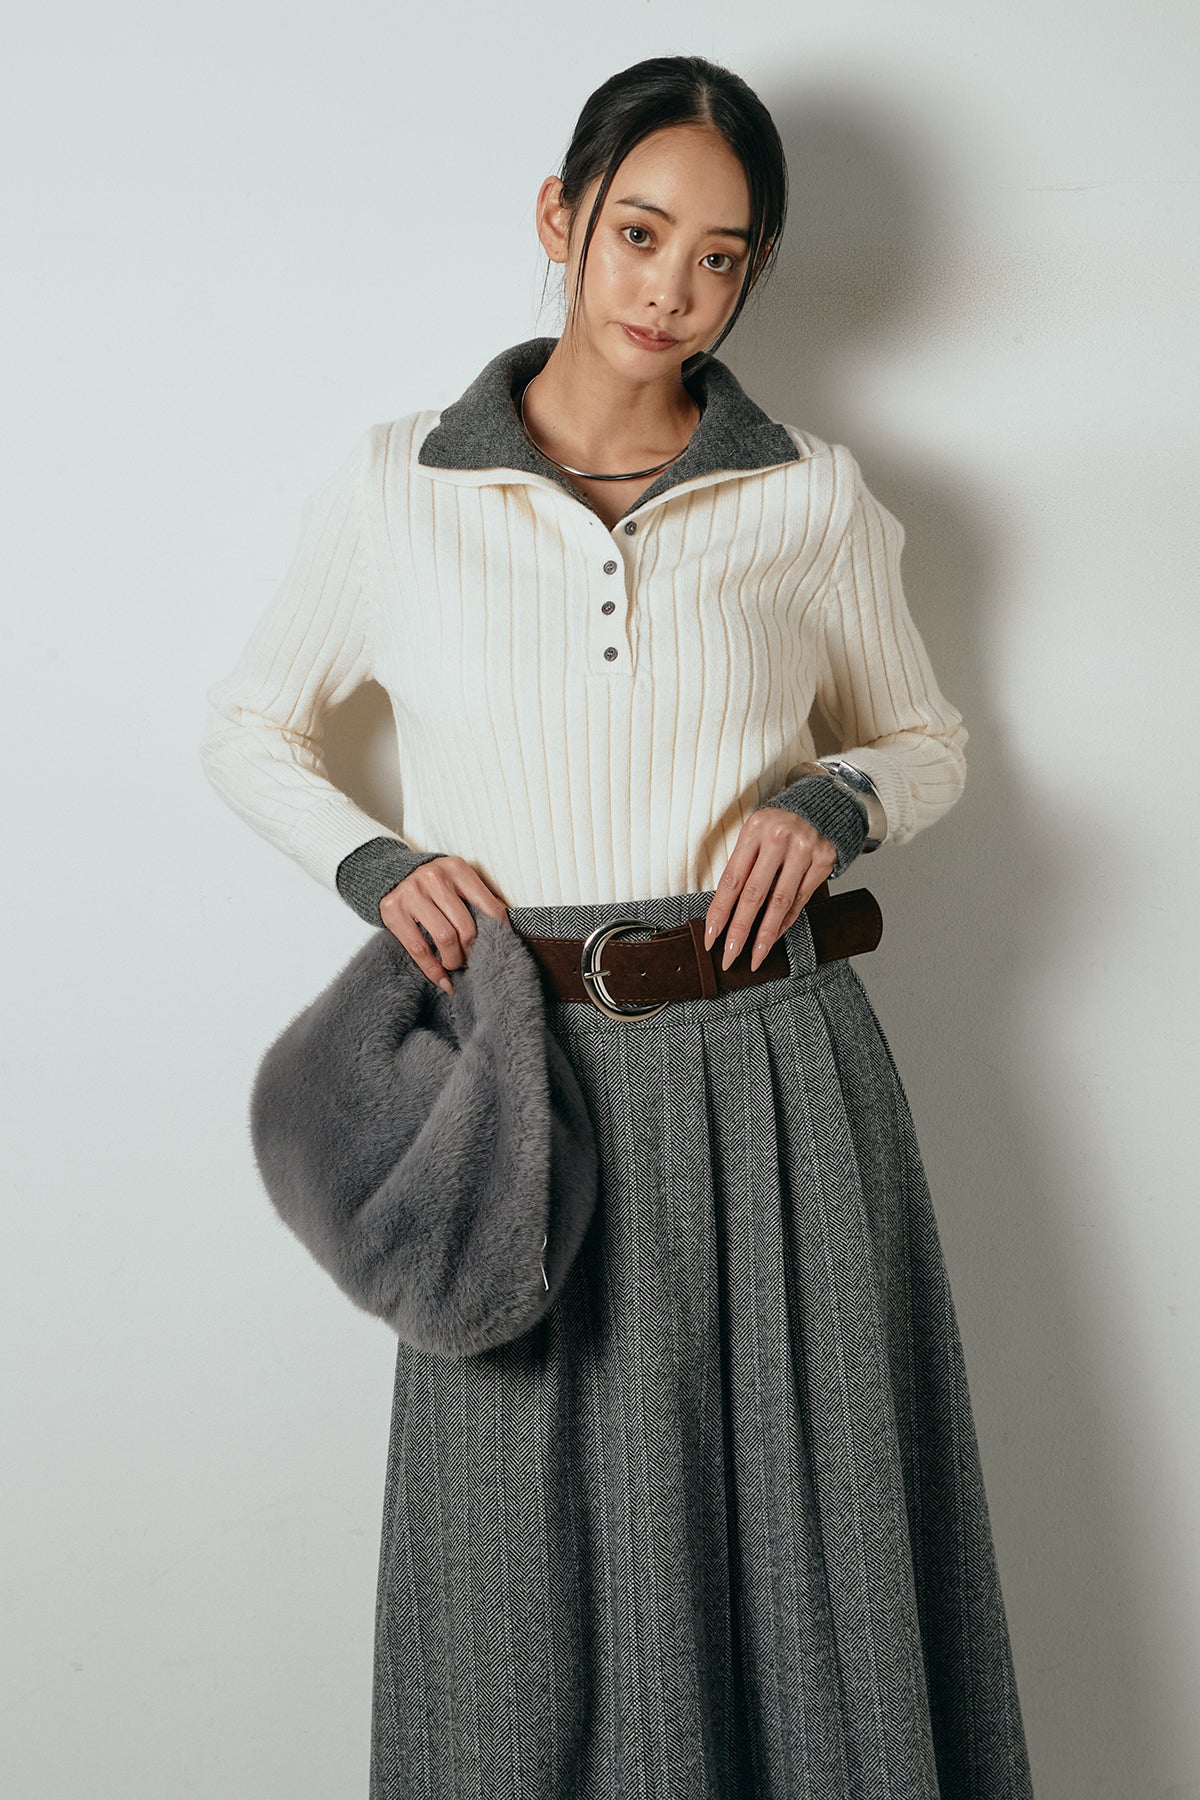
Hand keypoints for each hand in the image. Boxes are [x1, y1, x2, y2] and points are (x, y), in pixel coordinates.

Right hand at [379, 856, 510, 996]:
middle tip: (474, 959)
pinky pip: (419, 949)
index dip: (499, 931)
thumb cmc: (435, 883)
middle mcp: (434, 878)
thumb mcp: (457, 880)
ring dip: (454, 960)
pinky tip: (444, 980)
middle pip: (465, 926)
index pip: (488, 906)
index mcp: (456, 868)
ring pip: (444, 938)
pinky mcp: (393, 911)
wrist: (392, 873)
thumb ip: (478, 897)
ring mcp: (411, 894)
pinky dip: (434, 971)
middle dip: (473, 950)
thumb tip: (506, 925)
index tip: (501, 946)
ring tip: (456, 964)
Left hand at [703, 810, 836, 971]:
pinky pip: (800, 899)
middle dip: (740, 930)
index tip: (710, 938)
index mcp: (753, 830)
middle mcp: (779, 839)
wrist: (820, 808)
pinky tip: (774, 936)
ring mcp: (804, 850)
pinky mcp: (824, 861)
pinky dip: (786, 921)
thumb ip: (741, 867)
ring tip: (755, 957)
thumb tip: (724, 915)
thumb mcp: (753, 836)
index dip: (720, 912)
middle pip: (754, 894)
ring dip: (765, 935)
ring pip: (780, 902)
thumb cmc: (776, 829)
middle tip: (730, 957)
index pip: (732, 880)